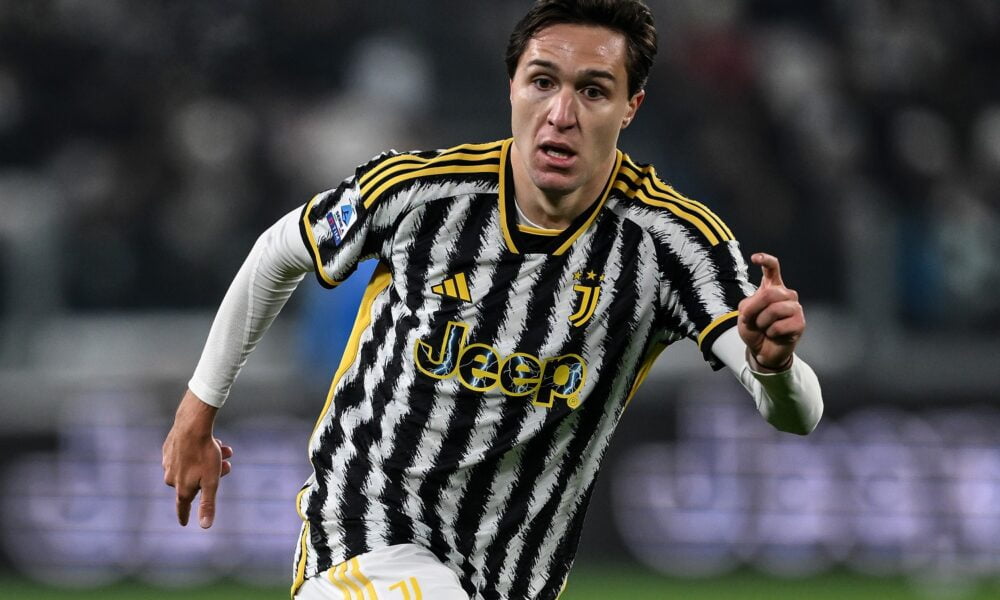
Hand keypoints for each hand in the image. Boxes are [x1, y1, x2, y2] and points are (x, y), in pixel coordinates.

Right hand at [162, 390, 231, 527]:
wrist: (192, 425)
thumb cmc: (204, 454)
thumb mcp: (211, 481)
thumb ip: (207, 504)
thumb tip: (205, 526)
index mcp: (182, 488)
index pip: (182, 507)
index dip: (184, 515)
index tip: (184, 523)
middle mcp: (171, 477)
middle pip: (195, 482)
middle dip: (213, 475)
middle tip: (227, 465)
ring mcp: (169, 462)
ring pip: (193, 466)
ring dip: (210, 460)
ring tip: (225, 450)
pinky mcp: (169, 448)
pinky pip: (187, 454)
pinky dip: (199, 452)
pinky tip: (211, 441)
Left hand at [738, 253, 804, 371]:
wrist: (762, 350)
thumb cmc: (754, 330)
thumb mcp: (745, 314)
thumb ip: (751, 304)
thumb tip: (766, 306)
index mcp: (772, 288)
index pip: (772, 269)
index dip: (765, 260)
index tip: (755, 258)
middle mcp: (786, 294)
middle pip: (769, 294)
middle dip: (754, 310)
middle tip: (750, 321)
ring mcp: (795, 308)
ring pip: (773, 310)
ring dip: (762, 323)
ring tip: (765, 328)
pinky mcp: (800, 323)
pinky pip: (779, 326)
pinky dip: (771, 333)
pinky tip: (775, 335)